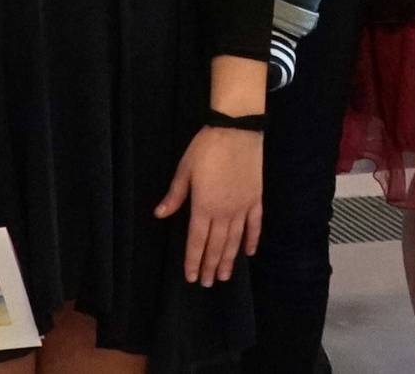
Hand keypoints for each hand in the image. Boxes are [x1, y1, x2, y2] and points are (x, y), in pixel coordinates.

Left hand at [155, 127, 262, 285]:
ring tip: (226, 276)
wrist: (236, 130)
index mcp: (204, 206)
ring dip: (229, 260)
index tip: (192, 277)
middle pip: (216, 246)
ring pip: (235, 240)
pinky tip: (249, 252)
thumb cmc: (206, 148)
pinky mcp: (255, 199)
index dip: (194, 260)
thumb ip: (175, 195)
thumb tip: (159, 215)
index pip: (197, 241)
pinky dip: (252, 239)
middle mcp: (224, 212)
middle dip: (211, 266)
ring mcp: (242, 207)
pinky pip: (255, 225)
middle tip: (208, 283)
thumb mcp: (185, 170)